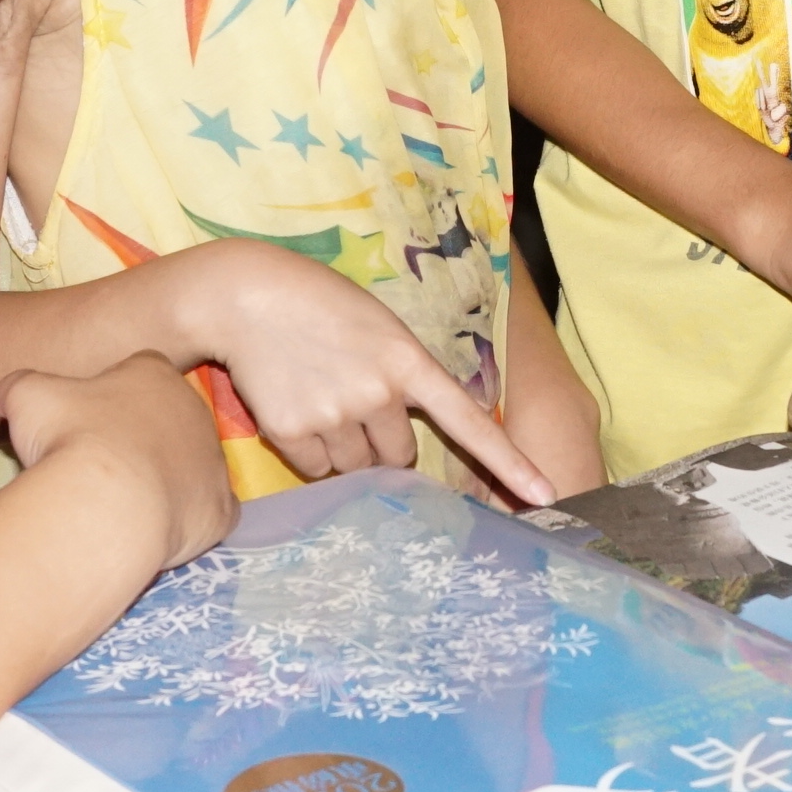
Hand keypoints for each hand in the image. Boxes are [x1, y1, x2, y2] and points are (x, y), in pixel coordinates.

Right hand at [0, 352, 237, 577]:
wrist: (109, 503)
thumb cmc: (71, 438)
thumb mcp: (26, 397)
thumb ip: (18, 388)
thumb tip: (6, 396)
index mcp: (154, 374)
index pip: (140, 369)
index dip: (113, 393)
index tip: (87, 419)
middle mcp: (194, 411)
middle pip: (171, 418)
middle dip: (143, 437)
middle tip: (105, 464)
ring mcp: (214, 461)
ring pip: (192, 464)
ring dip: (167, 478)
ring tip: (126, 502)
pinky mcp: (222, 509)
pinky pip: (209, 510)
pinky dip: (188, 519)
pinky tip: (158, 528)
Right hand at [178, 243, 558, 505]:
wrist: (245, 296)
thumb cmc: (319, 305)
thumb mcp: (379, 326)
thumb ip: (403, 375)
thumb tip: (404, 440)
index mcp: (408, 361)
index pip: (469, 421)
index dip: (510, 463)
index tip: (546, 495)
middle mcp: (378, 393)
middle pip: (401, 456)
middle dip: (384, 441)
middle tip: (354, 402)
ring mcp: (336, 414)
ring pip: (360, 468)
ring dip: (348, 450)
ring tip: (321, 398)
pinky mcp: (294, 432)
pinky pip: (319, 470)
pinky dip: (312, 452)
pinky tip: (296, 408)